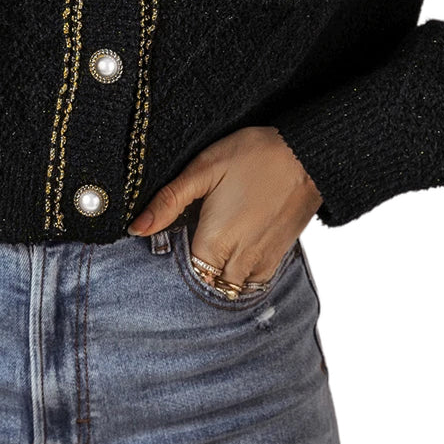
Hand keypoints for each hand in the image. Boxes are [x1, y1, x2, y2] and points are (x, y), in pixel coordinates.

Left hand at [126, 126, 322, 287]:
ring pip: (229, 289)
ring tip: (207, 253)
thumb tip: (136, 229)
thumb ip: (168, 202)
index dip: (171, 267)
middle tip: (186, 249)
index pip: (184, 276)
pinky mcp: (278, 259)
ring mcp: (261, 263)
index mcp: (215, 243)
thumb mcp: (204, 169)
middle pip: (206, 286)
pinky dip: (238, 277)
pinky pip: (252, 284)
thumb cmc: (255, 156)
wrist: (308, 155)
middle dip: (193, 275)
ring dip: (216, 278)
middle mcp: (239, 261)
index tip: (166, 251)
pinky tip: (230, 255)